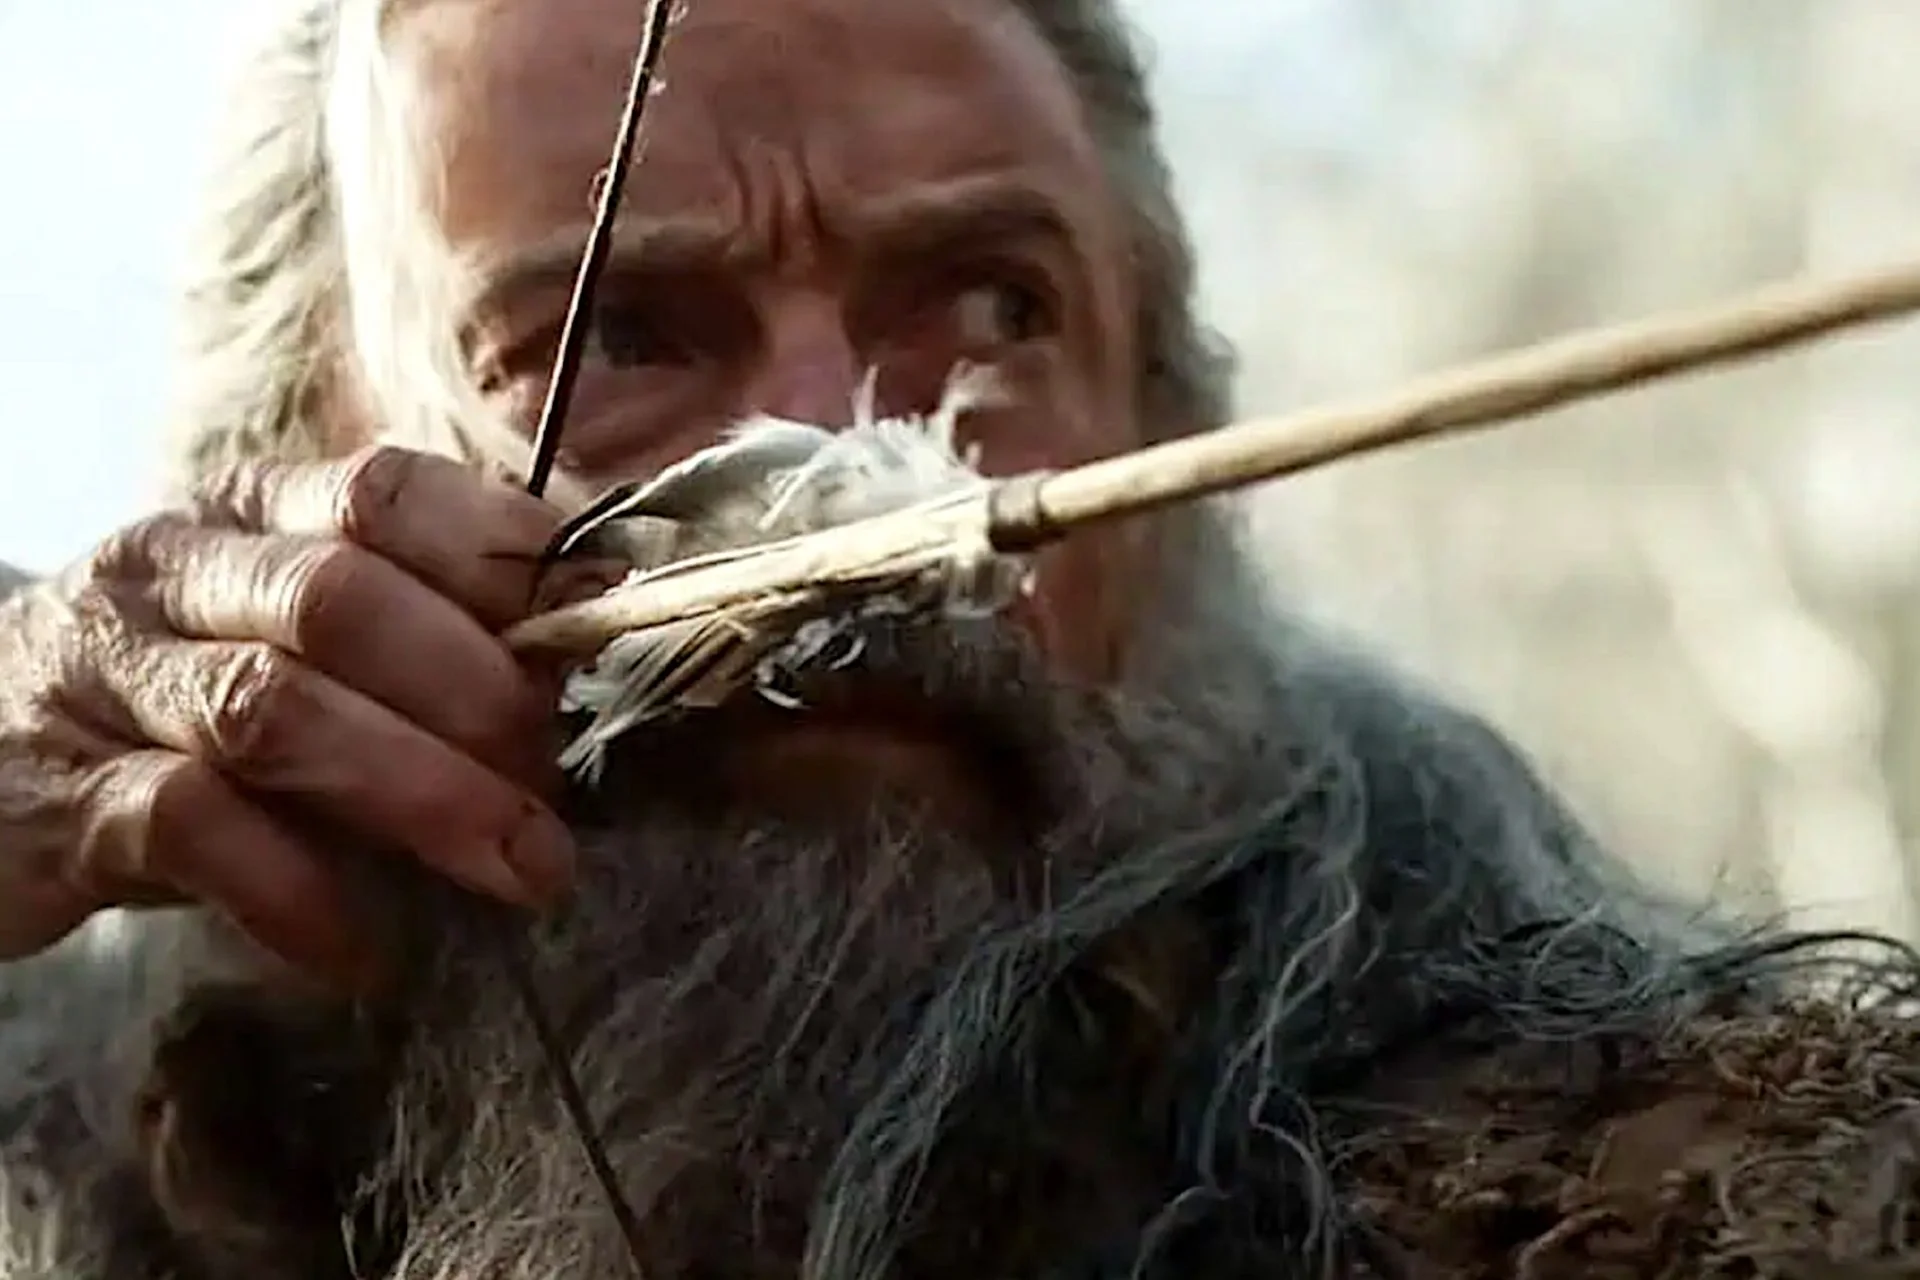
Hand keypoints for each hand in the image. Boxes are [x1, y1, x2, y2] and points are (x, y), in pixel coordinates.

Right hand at [0, 445, 587, 990]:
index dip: (506, 559)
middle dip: (478, 695)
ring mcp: (106, 676)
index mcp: (252, 514)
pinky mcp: (60, 796)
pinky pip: (189, 829)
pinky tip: (367, 951)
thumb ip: (419, 638)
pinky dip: (298, 894)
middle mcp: (172, 571)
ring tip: (521, 870)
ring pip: (275, 710)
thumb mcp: (294, 644)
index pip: (385, 491)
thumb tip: (589, 675)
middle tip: (564, 784)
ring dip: (422, 795)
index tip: (603, 637)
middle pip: (341, 601)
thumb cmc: (183, 707)